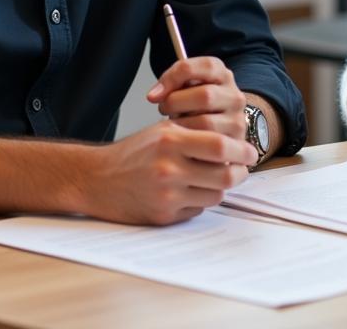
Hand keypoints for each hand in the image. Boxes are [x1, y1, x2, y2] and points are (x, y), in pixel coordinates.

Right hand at [86, 122, 256, 224]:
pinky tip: (189, 191)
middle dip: (240, 172)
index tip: (251, 152)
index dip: (241, 150)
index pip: (220, 145)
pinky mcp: (164, 216)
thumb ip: (194, 134)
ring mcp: (167, 195)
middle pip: (224, 175)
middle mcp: (169, 168)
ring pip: (215, 195)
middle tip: (244, 168)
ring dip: (220, 188)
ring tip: (213, 178)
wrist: (95, 179)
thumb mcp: (161, 131)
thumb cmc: (131, 153)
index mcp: (171, 140)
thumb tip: (232, 141)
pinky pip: (197, 210)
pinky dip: (200, 201)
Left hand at [146, 56, 246, 138]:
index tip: (155, 94)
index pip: (204, 66)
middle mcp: (234, 96)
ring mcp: (237, 120)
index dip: (175, 77)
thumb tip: (154, 95)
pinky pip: (209, 145)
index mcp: (222, 75)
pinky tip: (183, 141)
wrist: (217, 132)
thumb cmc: (195, 108)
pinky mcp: (236, 144)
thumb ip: (172, 82)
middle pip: (205, 95)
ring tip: (174, 126)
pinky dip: (191, 143)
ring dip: (183, 126)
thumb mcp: (185, 88)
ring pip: (206, 122)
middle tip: (164, 110)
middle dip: (177, 104)